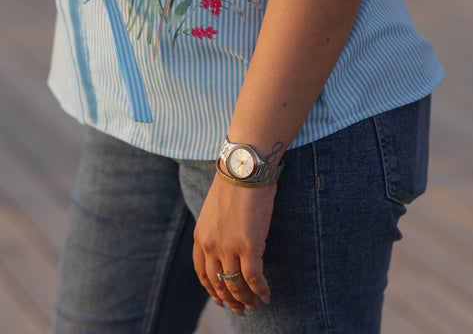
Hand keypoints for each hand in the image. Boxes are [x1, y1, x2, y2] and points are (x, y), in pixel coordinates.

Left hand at [193, 174, 276, 316]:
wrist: (244, 169)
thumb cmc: (234, 182)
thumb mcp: (214, 209)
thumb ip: (216, 229)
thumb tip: (226, 242)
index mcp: (200, 236)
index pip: (202, 273)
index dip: (212, 290)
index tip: (219, 300)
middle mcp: (211, 246)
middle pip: (218, 283)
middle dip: (229, 300)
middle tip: (240, 310)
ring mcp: (229, 247)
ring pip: (236, 284)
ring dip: (246, 299)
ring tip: (255, 306)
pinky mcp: (249, 246)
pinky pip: (254, 278)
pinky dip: (261, 290)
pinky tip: (267, 294)